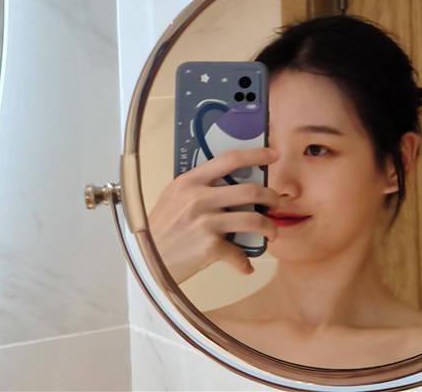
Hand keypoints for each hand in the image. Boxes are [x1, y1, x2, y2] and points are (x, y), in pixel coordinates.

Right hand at [148, 148, 279, 283]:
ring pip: (253, 219)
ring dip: (269, 227)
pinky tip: (245, 266)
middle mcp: (199, 198)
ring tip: (272, 232)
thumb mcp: (173, 197)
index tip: (273, 155)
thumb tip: (227, 183)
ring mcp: (206, 222)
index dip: (256, 155)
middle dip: (271, 196)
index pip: (230, 159)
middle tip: (277, 202)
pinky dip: (245, 263)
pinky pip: (239, 253)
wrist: (145, 261)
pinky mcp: (209, 247)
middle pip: (249, 190)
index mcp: (190, 181)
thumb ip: (197, 187)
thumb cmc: (159, 229)